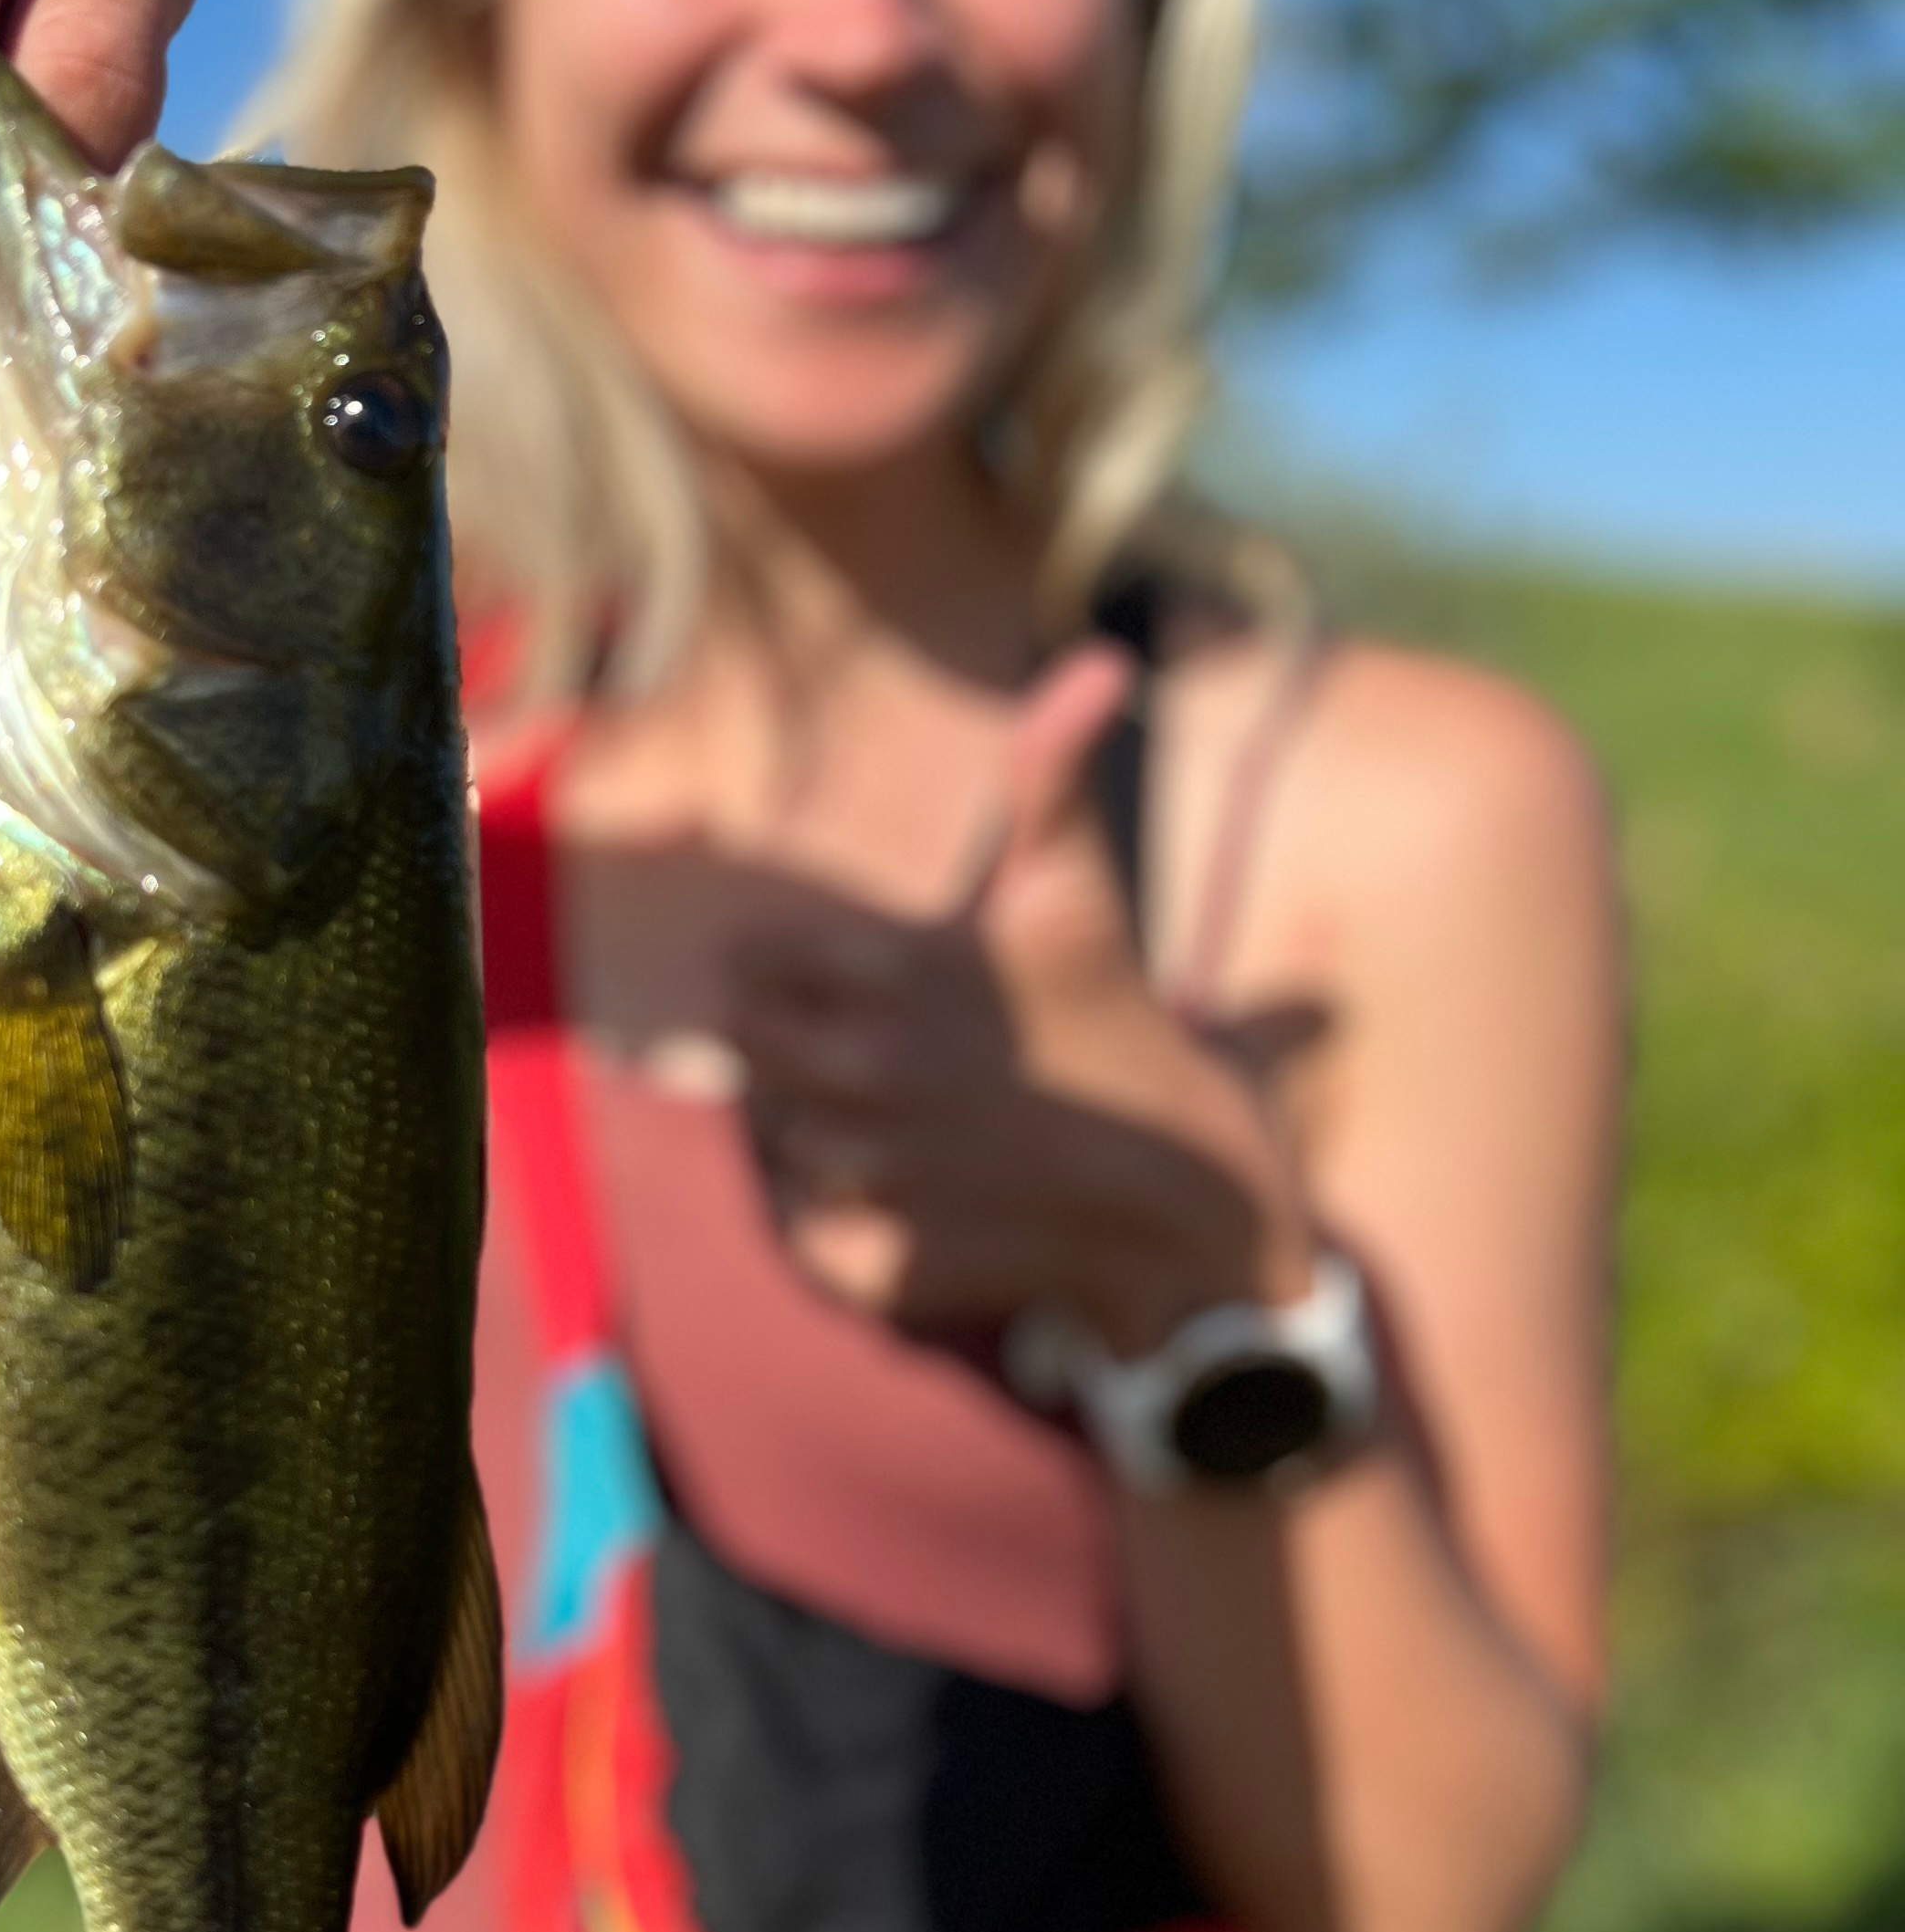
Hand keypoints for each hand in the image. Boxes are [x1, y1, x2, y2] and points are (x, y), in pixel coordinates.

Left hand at [729, 646, 1313, 1346]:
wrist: (1184, 1196)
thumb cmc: (1118, 1025)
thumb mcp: (1077, 891)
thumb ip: (1051, 773)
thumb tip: (1101, 663)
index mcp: (891, 970)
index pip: (749, 962)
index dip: (796, 972)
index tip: (860, 984)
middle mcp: (862, 1073)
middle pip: (747, 1047)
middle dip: (798, 1047)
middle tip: (883, 1055)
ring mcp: (868, 1177)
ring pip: (773, 1141)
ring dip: (820, 1134)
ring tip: (909, 1125)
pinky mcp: (875, 1269)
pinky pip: (805, 1236)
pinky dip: (841, 1228)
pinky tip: (914, 1199)